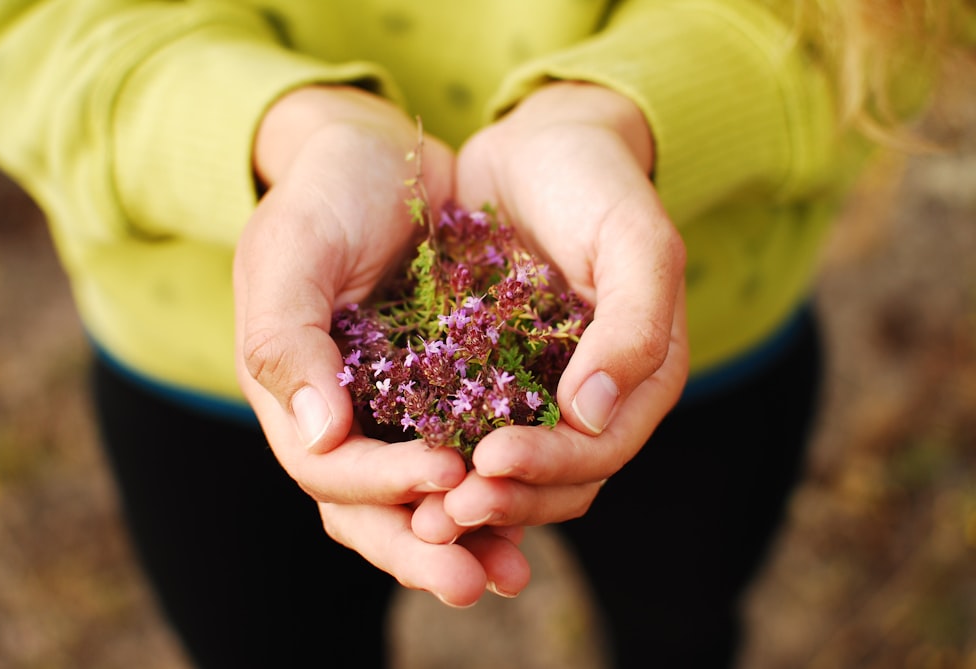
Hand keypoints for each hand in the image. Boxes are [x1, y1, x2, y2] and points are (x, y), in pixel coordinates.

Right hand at [233, 86, 528, 604]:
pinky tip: (540, 504)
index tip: (446, 477)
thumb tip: (319, 433)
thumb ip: (287, 342)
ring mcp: (396, 411)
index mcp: (296, 398)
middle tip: (478, 582)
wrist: (373, 155)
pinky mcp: (446, 390)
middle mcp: (345, 419)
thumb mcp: (290, 253)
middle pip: (376, 510)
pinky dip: (498, 486)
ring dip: (469, 537)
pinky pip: (471, 452)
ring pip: (425, 498)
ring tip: (516, 570)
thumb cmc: (323, 195)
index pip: (331, 470)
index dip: (385, 484)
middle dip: (424, 549)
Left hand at [415, 81, 688, 539]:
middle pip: (559, 479)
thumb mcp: (633, 240)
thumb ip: (633, 327)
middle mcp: (595, 397)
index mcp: (643, 375)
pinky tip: (403, 470)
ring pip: (514, 472)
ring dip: (472, 499)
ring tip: (420, 513)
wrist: (539, 145)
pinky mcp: (492, 376)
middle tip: (443, 513)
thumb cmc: (596, 183)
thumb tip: (592, 415)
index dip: (549, 467)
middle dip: (505, 500)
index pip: (602, 450)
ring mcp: (542, 390)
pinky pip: (471, 434)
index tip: (489, 463)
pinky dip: (447, 462)